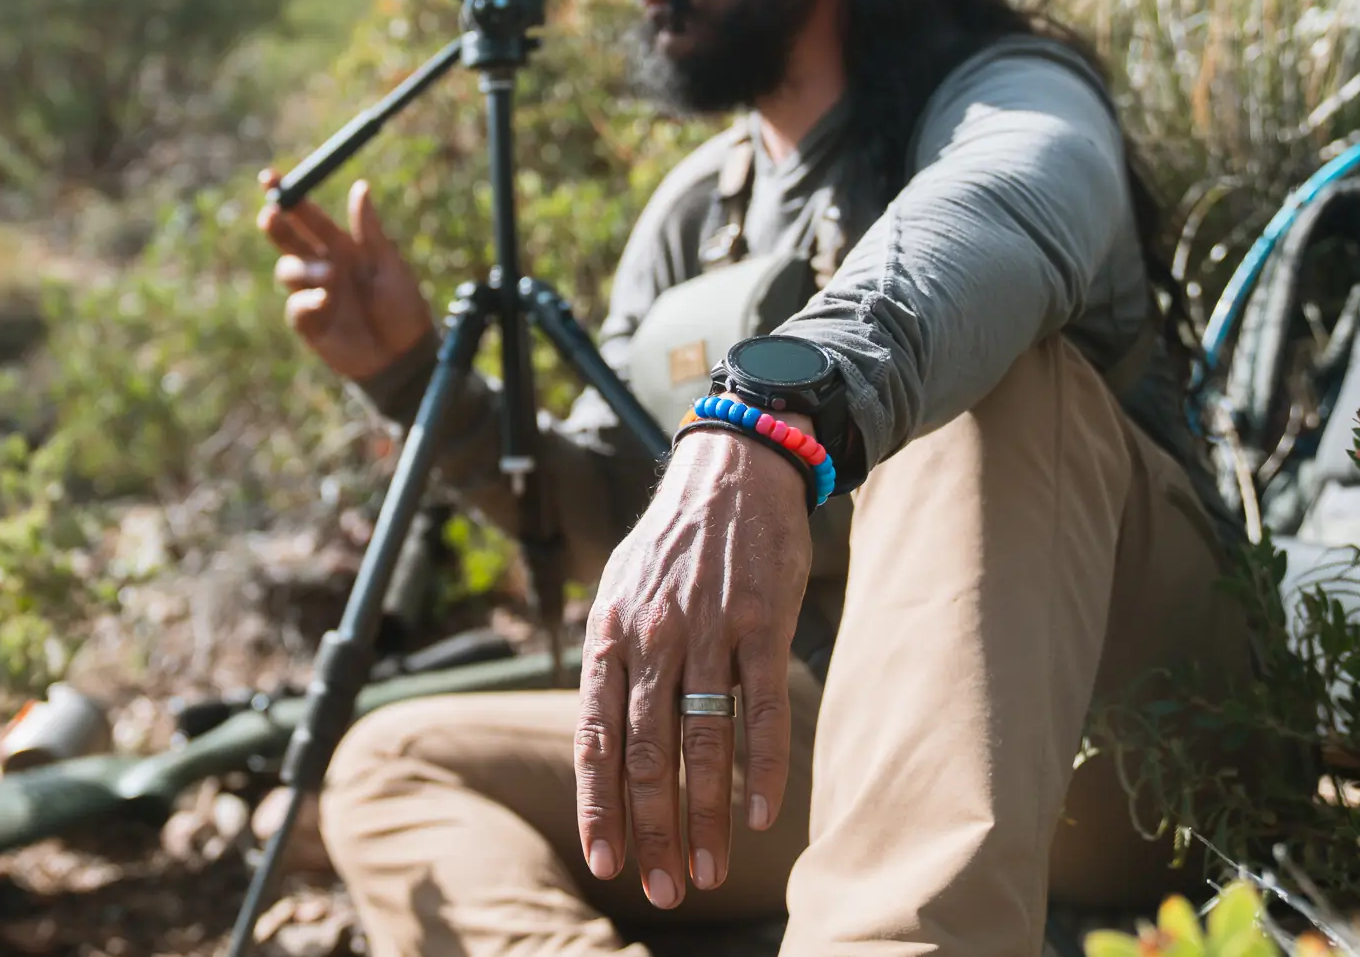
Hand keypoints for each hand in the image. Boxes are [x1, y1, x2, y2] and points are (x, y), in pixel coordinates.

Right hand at [257, 169, 434, 382]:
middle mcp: (322, 265)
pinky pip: (296, 305)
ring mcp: (312, 293)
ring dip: (305, 269)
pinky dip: (308, 301)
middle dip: (275, 223)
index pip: (307, 216)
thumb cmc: (401, 306)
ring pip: (289, 269)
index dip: (288, 195)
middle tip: (271, 213)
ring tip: (331, 278)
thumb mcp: (388, 264)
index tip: (270, 177)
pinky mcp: (308, 322)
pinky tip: (327, 304)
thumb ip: (369, 230)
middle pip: (287, 238)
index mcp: (341, 246)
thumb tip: (361, 186)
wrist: (403, 354)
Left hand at [574, 407, 813, 908]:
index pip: (596, 737)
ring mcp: (709, 630)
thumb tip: (598, 742)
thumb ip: (609, 662)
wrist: (730, 470)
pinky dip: (761, 766)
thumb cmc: (670, 544)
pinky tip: (760, 815)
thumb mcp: (618, 591)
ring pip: (703, 742)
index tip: (606, 862)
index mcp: (609, 634)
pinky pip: (762, 708)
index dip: (599, 805)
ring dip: (704, 815)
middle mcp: (653, 636)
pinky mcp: (763, 623)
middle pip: (648, 754)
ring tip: (704, 870)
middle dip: (651, 829)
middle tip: (661, 890)